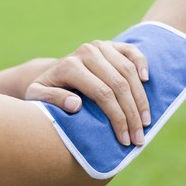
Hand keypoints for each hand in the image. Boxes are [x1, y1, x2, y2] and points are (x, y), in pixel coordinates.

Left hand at [26, 41, 150, 145]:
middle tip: (139, 138)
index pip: (103, 94)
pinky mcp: (111, 44)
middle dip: (132, 114)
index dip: (117, 118)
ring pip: (129, 72)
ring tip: (147, 122)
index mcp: (70, 66)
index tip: (124, 140)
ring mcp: (101, 46)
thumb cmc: (47, 90)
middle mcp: (88, 52)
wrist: (52, 72)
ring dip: (141, 99)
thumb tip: (76, 105)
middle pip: (119, 85)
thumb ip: (52, 100)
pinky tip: (146, 80)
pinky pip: (132, 51)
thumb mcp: (37, 97)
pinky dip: (142, 64)